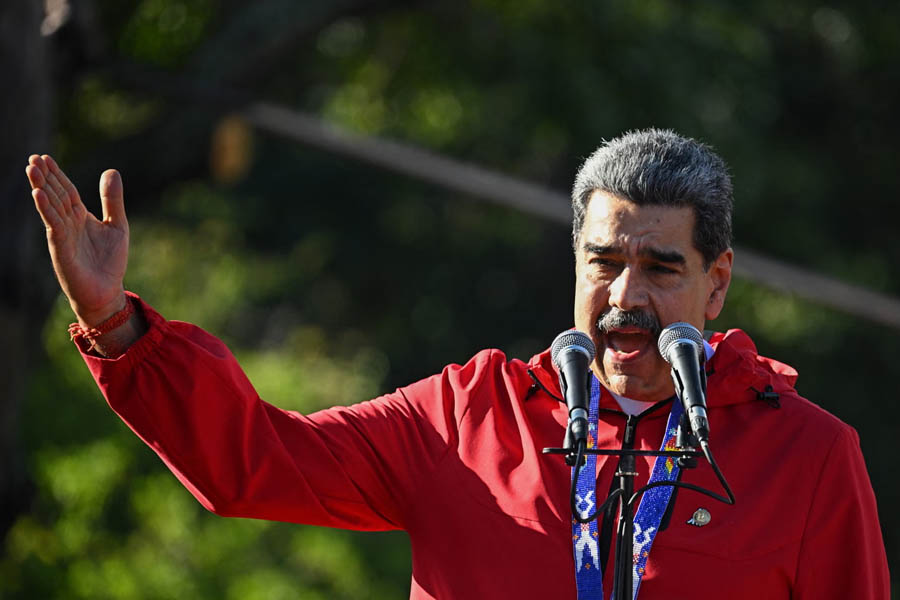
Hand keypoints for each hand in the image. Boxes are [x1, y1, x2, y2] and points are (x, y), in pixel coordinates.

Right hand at [26, 155, 129, 326]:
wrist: (107, 292)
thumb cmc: (110, 262)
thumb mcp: (117, 225)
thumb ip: (113, 200)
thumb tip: (111, 170)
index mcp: (80, 217)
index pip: (65, 190)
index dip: (56, 174)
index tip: (45, 157)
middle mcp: (68, 223)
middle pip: (54, 194)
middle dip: (44, 176)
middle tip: (33, 157)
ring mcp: (62, 234)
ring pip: (50, 206)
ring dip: (40, 187)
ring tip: (31, 168)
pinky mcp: (61, 247)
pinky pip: (53, 224)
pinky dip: (45, 208)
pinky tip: (37, 193)